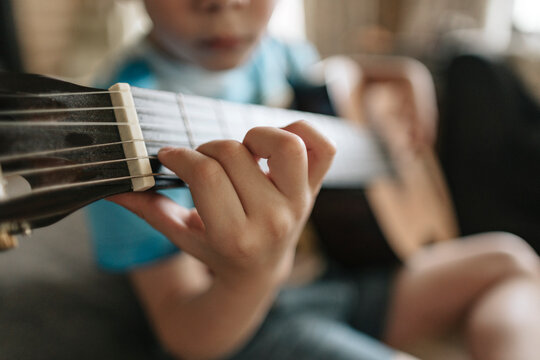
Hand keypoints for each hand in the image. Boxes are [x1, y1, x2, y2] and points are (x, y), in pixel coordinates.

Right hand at [110, 120, 334, 288]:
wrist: (260, 271)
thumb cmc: (214, 250)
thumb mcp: (180, 235)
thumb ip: (146, 208)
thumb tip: (109, 184)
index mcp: (236, 239)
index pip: (204, 174)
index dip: (179, 156)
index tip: (169, 157)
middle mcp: (273, 222)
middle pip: (233, 153)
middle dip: (207, 150)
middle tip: (201, 162)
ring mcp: (299, 204)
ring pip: (284, 144)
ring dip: (255, 135)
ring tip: (242, 150)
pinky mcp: (315, 189)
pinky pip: (324, 146)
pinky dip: (303, 130)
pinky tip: (274, 142)